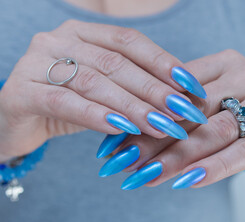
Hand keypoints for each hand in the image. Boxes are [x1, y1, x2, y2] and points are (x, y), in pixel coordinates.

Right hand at [0, 20, 206, 159]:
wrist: (16, 121)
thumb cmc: (67, 104)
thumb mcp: (103, 91)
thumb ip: (132, 88)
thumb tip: (180, 97)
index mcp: (82, 33)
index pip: (129, 41)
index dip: (163, 62)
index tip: (191, 85)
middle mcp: (59, 40)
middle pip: (116, 62)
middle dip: (154, 89)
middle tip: (183, 111)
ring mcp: (36, 63)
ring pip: (94, 82)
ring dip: (133, 106)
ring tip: (162, 125)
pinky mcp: (20, 92)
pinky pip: (65, 102)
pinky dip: (97, 116)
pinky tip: (123, 129)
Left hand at [104, 50, 244, 189]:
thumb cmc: (242, 118)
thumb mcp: (212, 106)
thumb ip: (180, 112)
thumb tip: (125, 136)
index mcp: (225, 62)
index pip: (177, 89)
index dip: (143, 115)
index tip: (114, 141)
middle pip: (193, 111)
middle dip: (153, 140)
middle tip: (121, 163)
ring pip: (215, 131)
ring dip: (177, 157)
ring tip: (145, 177)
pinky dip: (214, 167)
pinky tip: (186, 182)